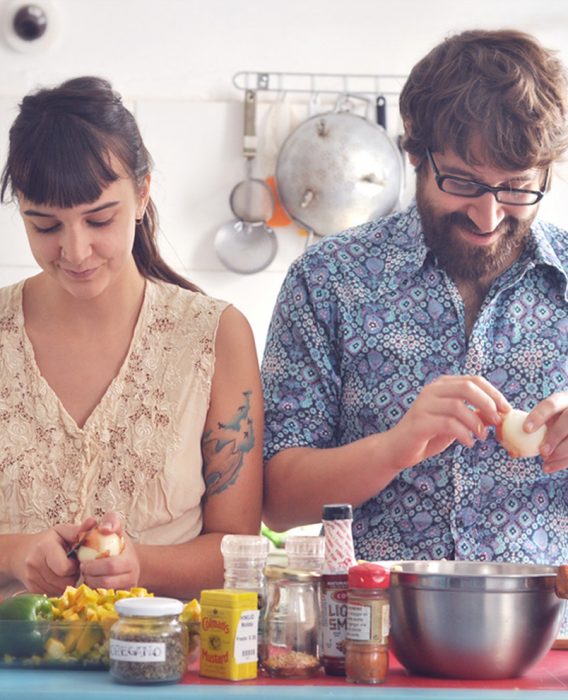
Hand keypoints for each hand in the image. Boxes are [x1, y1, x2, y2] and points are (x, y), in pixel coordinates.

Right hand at [13, 526, 81, 595]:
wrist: (21, 553)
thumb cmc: (47, 540)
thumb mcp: (62, 531)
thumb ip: (78, 530)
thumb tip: (93, 521)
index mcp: (44, 548)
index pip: (64, 568)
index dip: (75, 566)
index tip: (76, 559)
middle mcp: (35, 564)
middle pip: (64, 581)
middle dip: (73, 575)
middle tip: (73, 567)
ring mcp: (31, 579)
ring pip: (60, 590)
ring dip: (68, 583)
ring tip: (67, 572)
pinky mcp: (32, 590)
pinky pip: (53, 595)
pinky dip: (59, 589)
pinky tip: (59, 579)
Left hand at [78, 512, 140, 589]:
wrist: (129, 558)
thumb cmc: (118, 541)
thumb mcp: (116, 527)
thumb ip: (111, 520)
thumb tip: (105, 529)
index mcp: (130, 560)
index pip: (111, 566)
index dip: (94, 566)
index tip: (83, 562)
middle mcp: (132, 576)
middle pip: (106, 582)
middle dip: (90, 576)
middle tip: (82, 569)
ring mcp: (127, 588)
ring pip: (103, 591)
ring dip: (91, 583)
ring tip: (87, 575)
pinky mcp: (121, 596)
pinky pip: (104, 597)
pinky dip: (94, 591)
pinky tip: (92, 582)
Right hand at [389, 374, 509, 471]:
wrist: (398, 448)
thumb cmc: (428, 435)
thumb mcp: (456, 423)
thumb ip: (474, 415)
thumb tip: (499, 414)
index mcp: (442, 386)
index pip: (474, 380)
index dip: (494, 393)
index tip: (506, 409)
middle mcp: (432, 390)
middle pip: (467, 387)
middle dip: (488, 403)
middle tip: (498, 421)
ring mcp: (424, 405)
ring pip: (458, 406)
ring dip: (476, 422)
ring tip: (481, 437)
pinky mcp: (420, 422)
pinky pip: (448, 423)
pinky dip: (463, 434)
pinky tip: (468, 443)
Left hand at [524, 392, 567, 472]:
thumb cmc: (549, 420)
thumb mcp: (542, 416)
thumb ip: (522, 422)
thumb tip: (498, 432)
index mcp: (562, 400)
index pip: (551, 405)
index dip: (538, 416)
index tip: (525, 429)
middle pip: (567, 421)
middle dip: (554, 436)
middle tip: (542, 451)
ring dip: (560, 453)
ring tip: (545, 462)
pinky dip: (563, 463)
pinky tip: (549, 468)